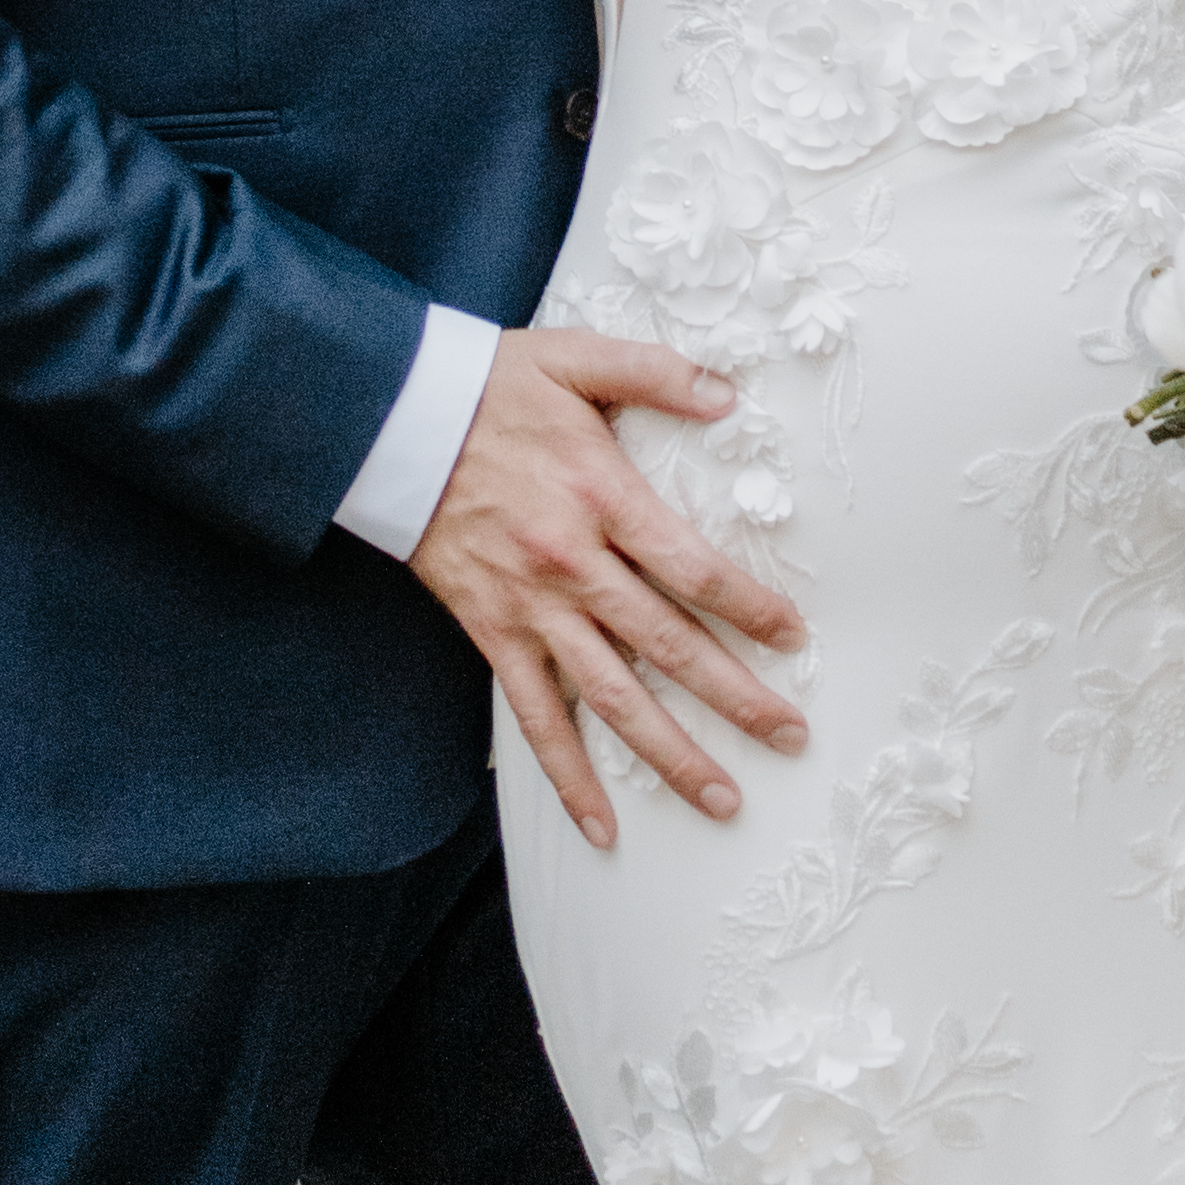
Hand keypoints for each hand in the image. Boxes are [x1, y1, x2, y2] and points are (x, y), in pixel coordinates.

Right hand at [408, 328, 809, 847]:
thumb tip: (728, 395)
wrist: (390, 421)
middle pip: (668, 646)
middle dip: (736, 697)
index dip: (748, 607)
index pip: (691, 568)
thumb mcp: (575, 358)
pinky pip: (536, 719)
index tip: (794, 637)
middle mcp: (571, 565)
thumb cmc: (490, 386)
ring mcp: (530, 609)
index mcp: (601, 496)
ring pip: (612, 697)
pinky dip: (569, 776)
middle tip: (790, 736)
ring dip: (670, 754)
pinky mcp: (491, 634)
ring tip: (722, 799)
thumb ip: (656, 373)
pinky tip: (603, 826)